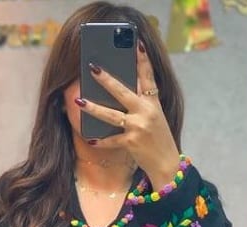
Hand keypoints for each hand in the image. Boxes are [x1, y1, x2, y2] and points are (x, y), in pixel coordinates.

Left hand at [76, 41, 180, 189]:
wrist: (167, 163)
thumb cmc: (158, 137)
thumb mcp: (155, 116)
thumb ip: (141, 102)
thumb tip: (116, 90)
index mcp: (154, 103)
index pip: (148, 77)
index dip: (143, 60)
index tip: (136, 43)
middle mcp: (147, 112)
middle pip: (123, 92)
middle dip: (106, 79)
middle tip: (92, 67)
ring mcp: (139, 127)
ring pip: (111, 115)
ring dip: (94, 108)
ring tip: (79, 101)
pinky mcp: (131, 142)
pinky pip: (111, 140)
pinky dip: (101, 141)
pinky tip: (90, 138)